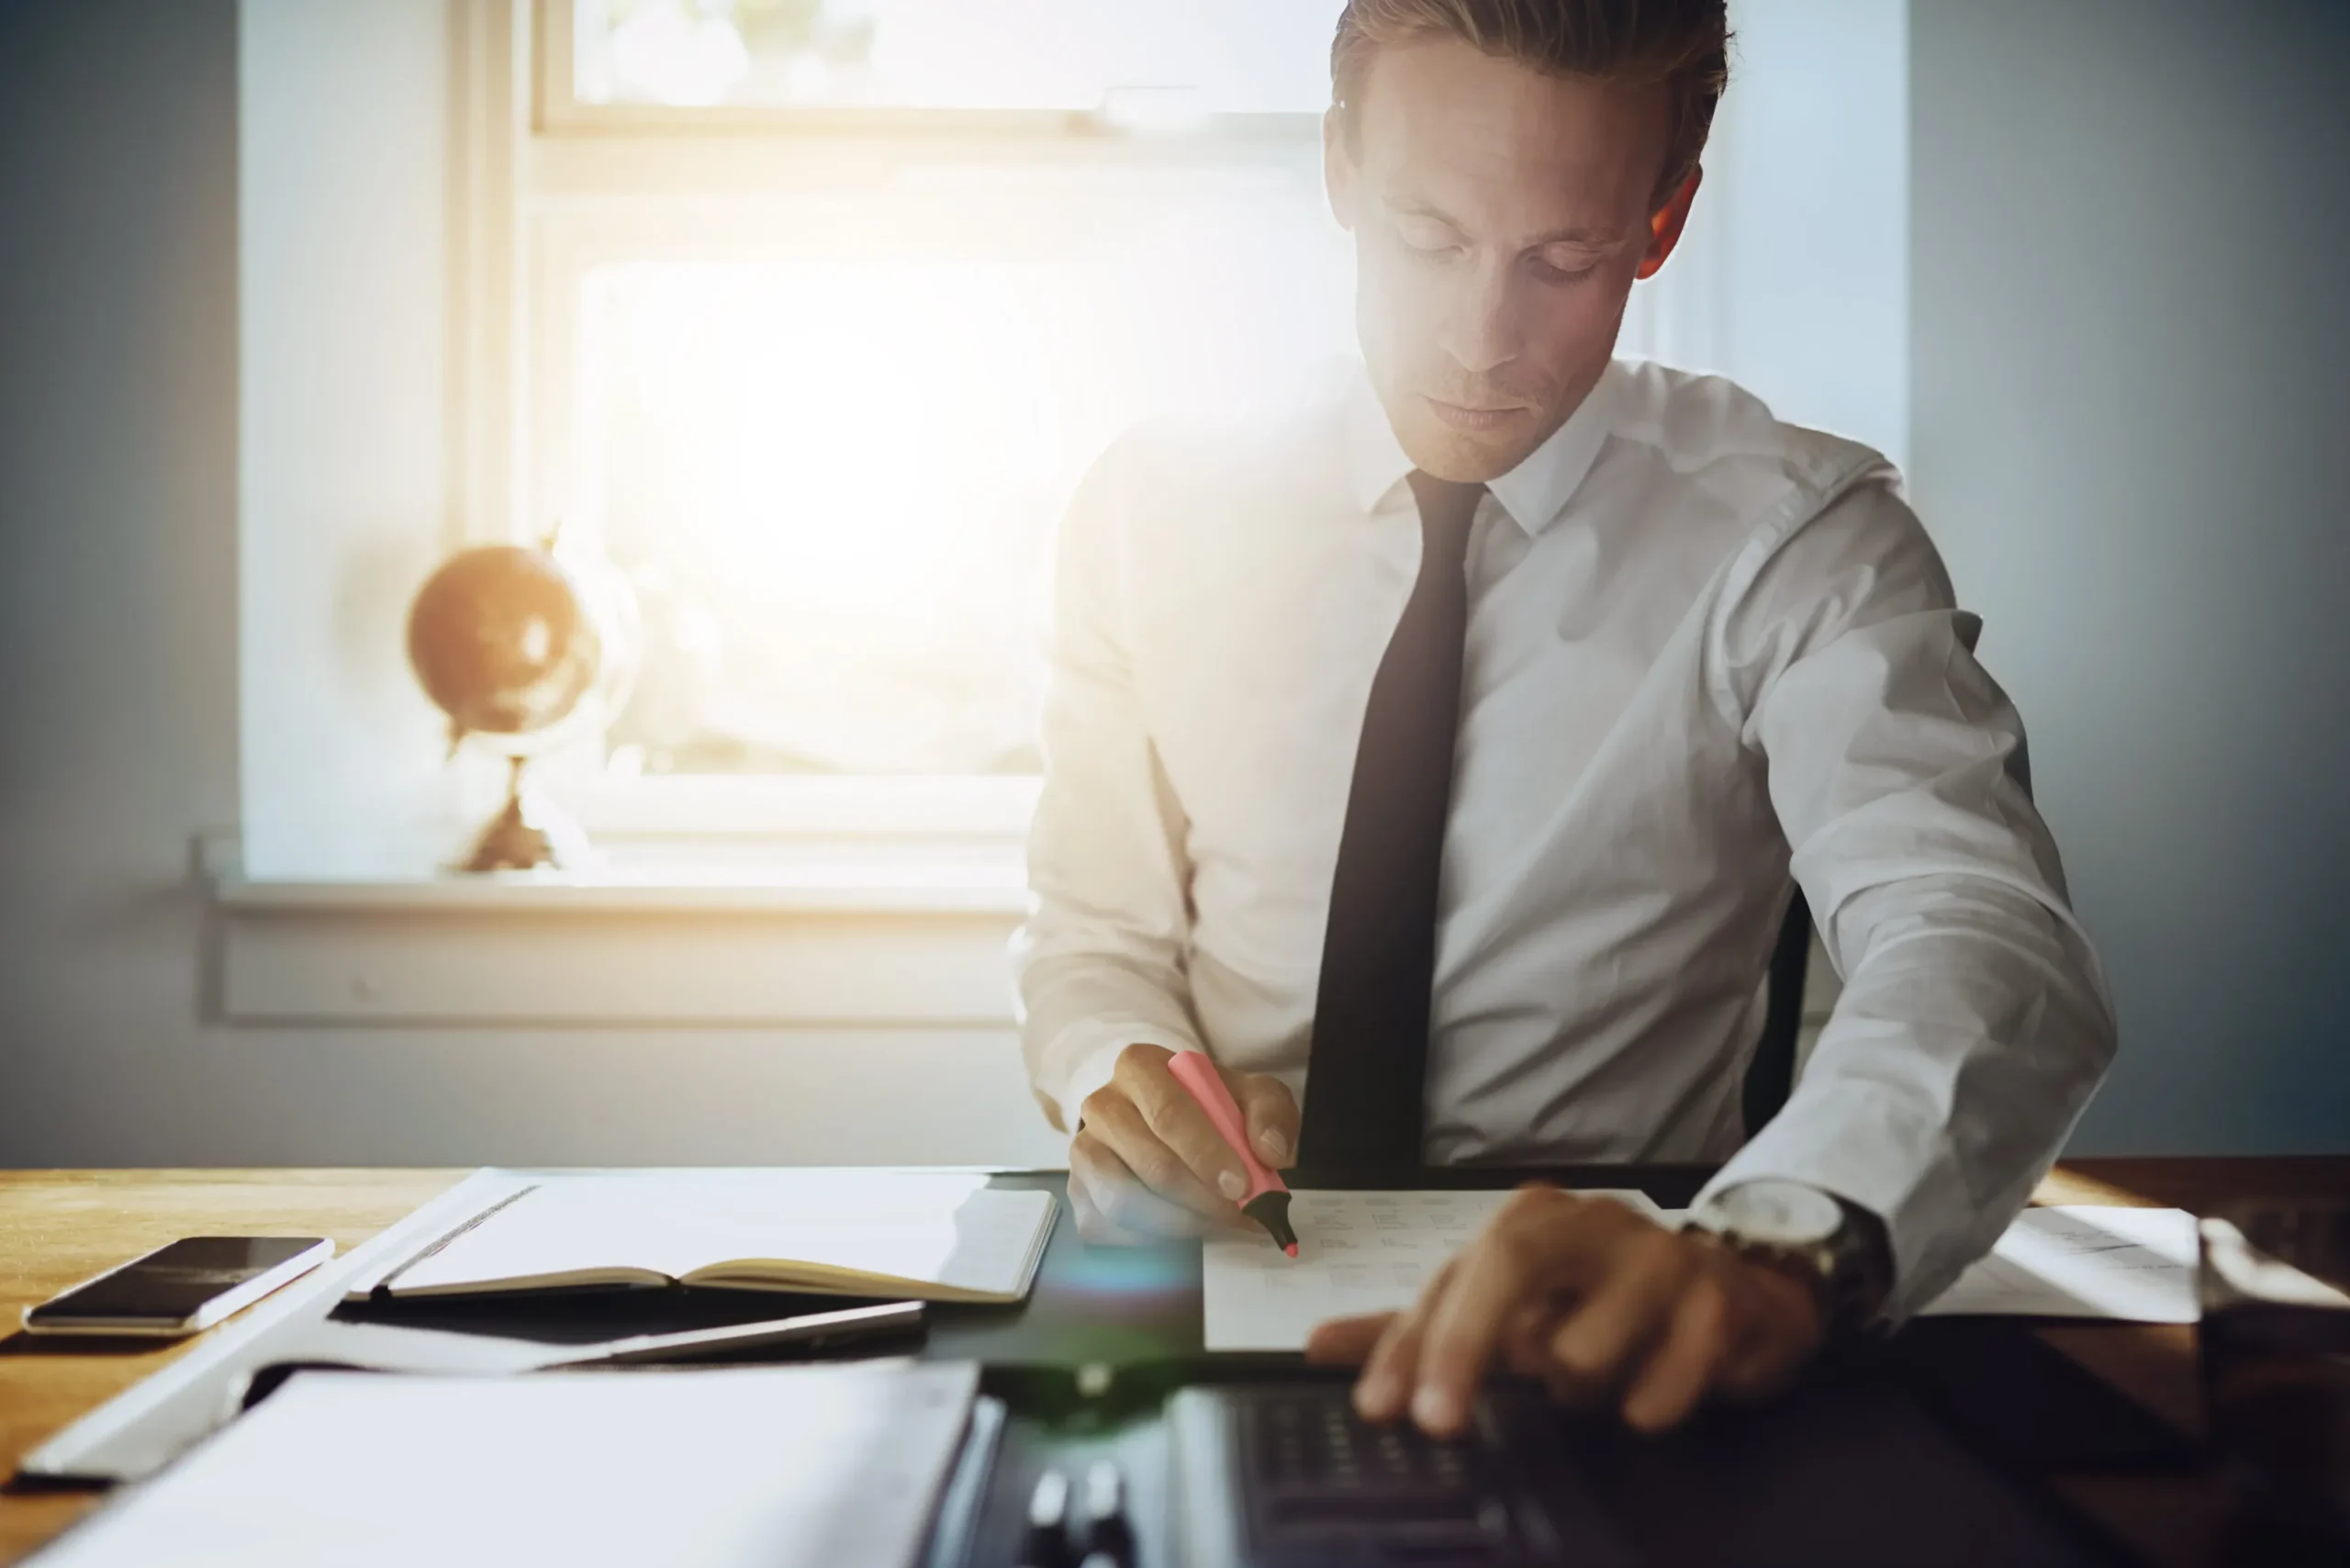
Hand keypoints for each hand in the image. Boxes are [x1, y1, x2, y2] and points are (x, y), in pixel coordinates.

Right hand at [1068, 1044, 1297, 1244]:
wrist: (1170, 1122)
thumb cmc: (1211, 1109)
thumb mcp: (1251, 1096)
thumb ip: (1270, 1114)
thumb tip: (1270, 1152)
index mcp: (1140, 1067)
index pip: (1168, 1114)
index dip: (1206, 1154)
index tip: (1241, 1186)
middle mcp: (1102, 1105)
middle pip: (1151, 1163)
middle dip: (1203, 1197)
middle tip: (1240, 1214)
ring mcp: (1084, 1150)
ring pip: (1126, 1202)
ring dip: (1181, 1223)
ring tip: (1216, 1223)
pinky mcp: (1079, 1193)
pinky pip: (1110, 1229)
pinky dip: (1152, 1241)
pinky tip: (1184, 1230)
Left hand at [1304, 1185, 1824, 1434]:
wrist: (1739, 1295)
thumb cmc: (1603, 1301)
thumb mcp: (1509, 1310)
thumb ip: (1418, 1327)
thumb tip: (1315, 1345)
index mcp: (1531, 1221)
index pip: (1453, 1274)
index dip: (1409, 1342)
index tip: (1380, 1408)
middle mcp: (1590, 1221)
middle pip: (1510, 1265)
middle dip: (1466, 1344)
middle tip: (1440, 1422)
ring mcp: (1658, 1254)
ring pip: (1584, 1348)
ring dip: (1581, 1390)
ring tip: (1601, 1378)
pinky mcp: (1719, 1300)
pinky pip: (1662, 1385)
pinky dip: (1649, 1404)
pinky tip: (1657, 1391)